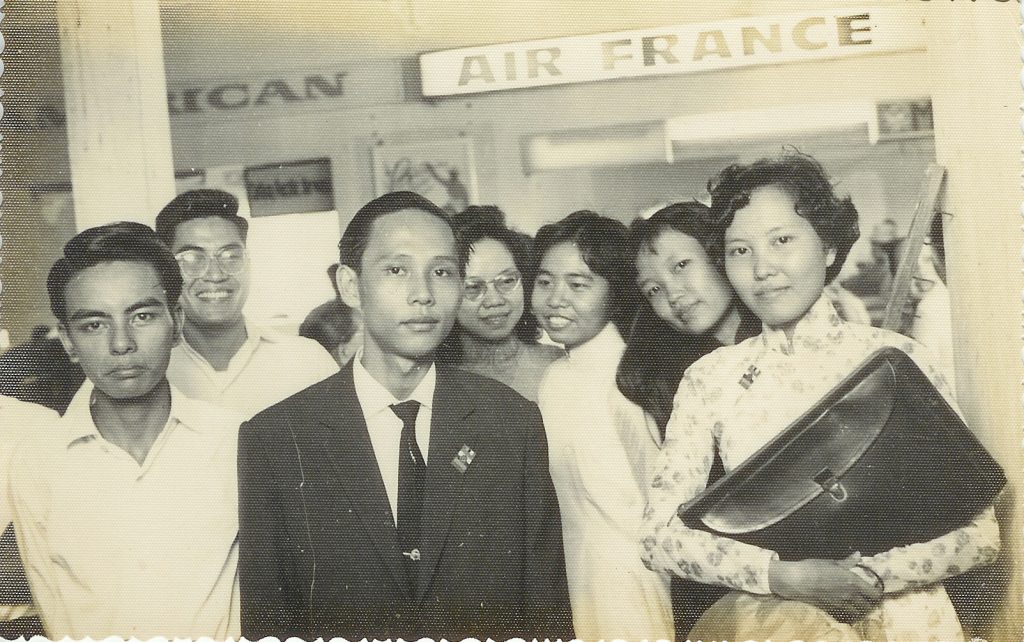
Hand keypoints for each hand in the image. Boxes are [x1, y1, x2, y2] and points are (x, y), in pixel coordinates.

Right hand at [768, 554, 882, 621]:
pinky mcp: (831, 611)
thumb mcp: (831, 563)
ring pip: (857, 614)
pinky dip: (848, 614)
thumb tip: (858, 554)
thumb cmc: (813, 568)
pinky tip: (844, 609)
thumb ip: (848, 562)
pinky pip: (845, 616)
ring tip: (857, 606)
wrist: (796, 581)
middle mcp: (850, 596)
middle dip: (869, 604)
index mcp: (853, 582)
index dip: (877, 593)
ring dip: (859, 611)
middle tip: (866, 599)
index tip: (874, 591)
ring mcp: (841, 605)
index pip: (874, 594)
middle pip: (867, 606)